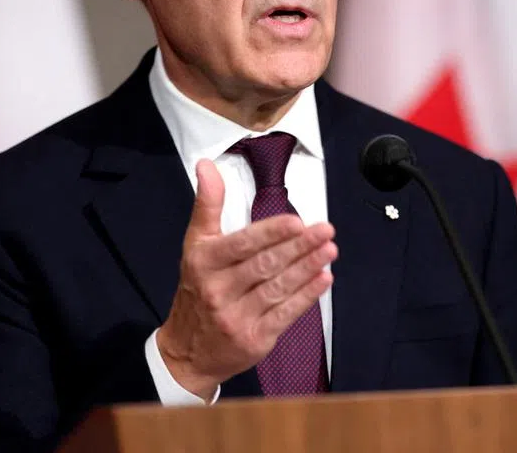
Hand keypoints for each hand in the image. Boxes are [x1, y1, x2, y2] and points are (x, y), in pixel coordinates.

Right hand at [155, 159, 336, 398]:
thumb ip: (207, 204)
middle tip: (325, 231)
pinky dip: (306, 296)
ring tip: (329, 250)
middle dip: (299, 247)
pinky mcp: (254, 339)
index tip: (297, 222)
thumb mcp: (196, 244)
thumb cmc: (197, 288)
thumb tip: (207, 165)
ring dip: (307, 268)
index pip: (242, 244)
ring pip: (278, 288)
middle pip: (265, 265)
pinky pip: (285, 314)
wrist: (187, 351)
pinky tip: (323, 279)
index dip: (271, 233)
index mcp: (205, 262)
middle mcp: (218, 290)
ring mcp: (236, 317)